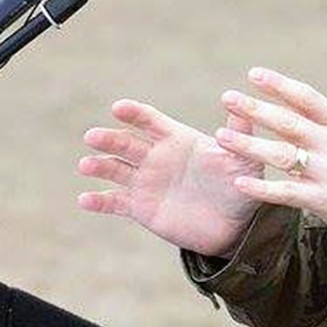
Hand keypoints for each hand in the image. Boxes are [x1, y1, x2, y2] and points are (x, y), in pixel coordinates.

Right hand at [78, 99, 263, 257]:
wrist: (233, 227)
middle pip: (126, 143)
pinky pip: (115, 202)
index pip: (150, 121)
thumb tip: (235, 100)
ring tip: (85, 165)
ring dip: (99, 165)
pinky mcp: (140, 208)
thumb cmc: (239, 187)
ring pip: (115, 169)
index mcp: (176, 139)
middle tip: (92, 136)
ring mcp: (145, 182)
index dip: (134, 114)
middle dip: (109, 138)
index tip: (118, 108)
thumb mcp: (243, 159)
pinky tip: (84, 200)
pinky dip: (98, 200)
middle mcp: (155, 156)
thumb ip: (237, 132)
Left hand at [215, 67, 326, 237]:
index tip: (254, 74)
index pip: (307, 98)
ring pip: (282, 155)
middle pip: (288, 122)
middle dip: (255, 109)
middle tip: (227, 98)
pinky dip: (262, 187)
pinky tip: (240, 181)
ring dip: (249, 145)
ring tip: (221, 137)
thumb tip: (307, 104)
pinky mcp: (324, 199)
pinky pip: (287, 192)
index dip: (280, 85)